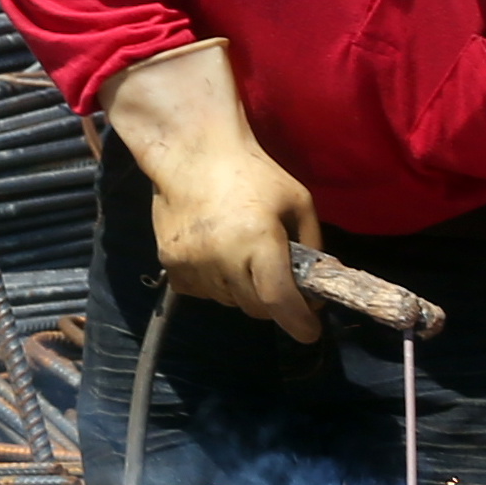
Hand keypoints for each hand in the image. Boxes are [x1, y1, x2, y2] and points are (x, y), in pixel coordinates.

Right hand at [105, 38, 324, 339]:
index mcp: (259, 241)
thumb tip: (315, 283)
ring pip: (228, 301)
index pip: (279, 300)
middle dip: (273, 302)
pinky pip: (201, 292)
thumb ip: (312, 245)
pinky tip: (216, 257)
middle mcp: (222, 259)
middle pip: (256, 308)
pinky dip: (215, 284)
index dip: (298, 322)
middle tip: (279, 281)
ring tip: (242, 258)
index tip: (310, 331)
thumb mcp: (298, 201)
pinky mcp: (170, 263)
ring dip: (242, 291)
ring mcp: (192, 264)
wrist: (193, 153)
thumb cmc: (253, 173)